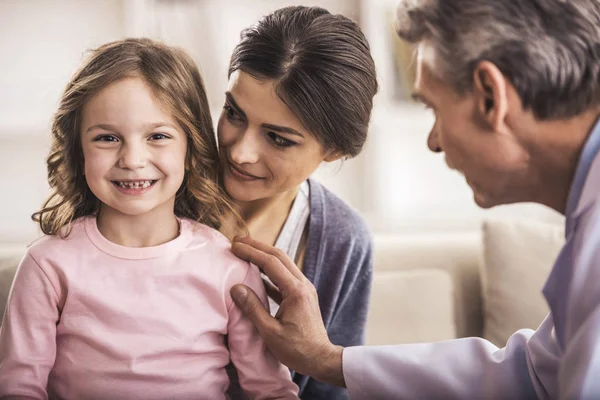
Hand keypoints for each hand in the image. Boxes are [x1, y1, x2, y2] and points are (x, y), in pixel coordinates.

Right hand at [230, 236, 345, 386]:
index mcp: (295, 290)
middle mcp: (302, 284)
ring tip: (244, 251)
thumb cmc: (296, 349)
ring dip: (263, 255)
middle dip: (257, 246)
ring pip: (282, 264)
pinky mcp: (302, 295)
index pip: (271, 262)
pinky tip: (256, 273)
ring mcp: (304, 288)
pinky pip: (284, 276)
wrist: (321, 359)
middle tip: (237, 240)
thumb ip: (253, 308)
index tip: (235, 245)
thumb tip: (236, 288)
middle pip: (279, 256)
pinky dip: (269, 271)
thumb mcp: (270, 332)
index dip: (251, 252)